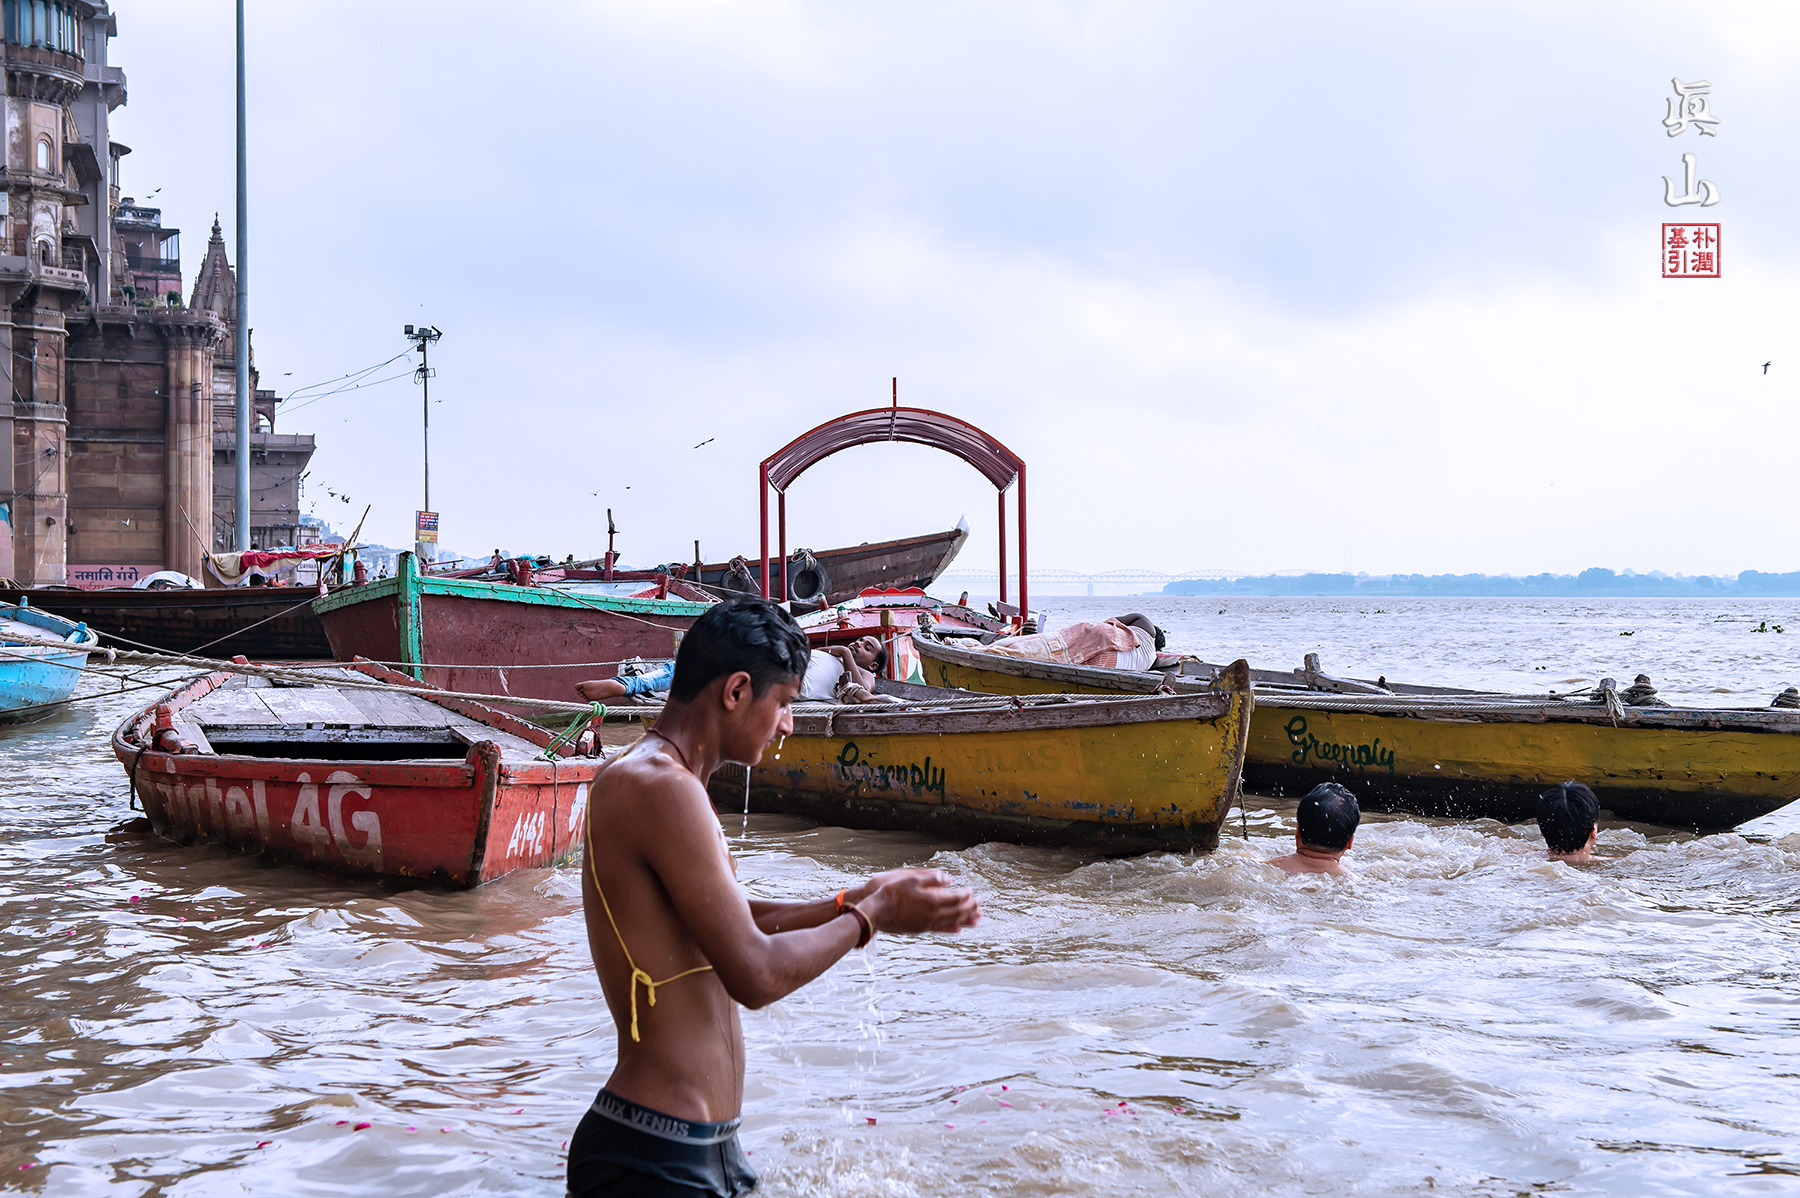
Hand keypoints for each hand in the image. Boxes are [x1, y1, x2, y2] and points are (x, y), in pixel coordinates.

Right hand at [857, 869, 980, 934]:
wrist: (876, 912)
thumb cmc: (890, 892)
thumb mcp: (910, 878)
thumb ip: (930, 877)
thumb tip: (948, 877)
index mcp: (932, 900)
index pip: (956, 898)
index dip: (966, 894)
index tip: (972, 891)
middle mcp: (932, 914)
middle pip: (958, 911)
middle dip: (970, 907)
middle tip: (980, 904)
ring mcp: (927, 924)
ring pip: (952, 922)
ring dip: (966, 919)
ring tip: (977, 918)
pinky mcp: (920, 929)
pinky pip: (941, 930)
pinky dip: (952, 929)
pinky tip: (958, 929)